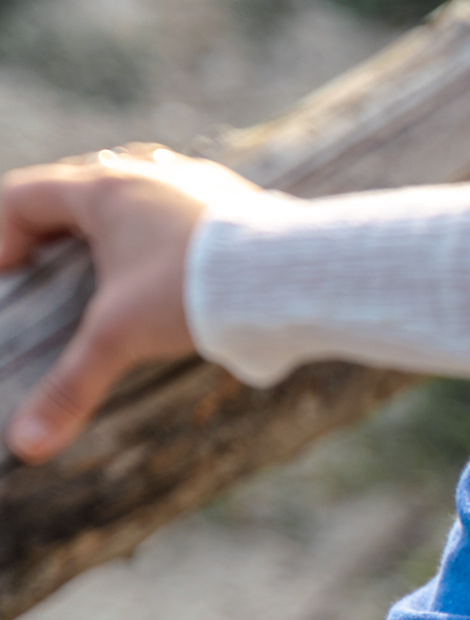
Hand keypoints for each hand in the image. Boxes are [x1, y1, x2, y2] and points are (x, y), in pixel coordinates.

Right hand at [0, 146, 254, 458]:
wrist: (290, 275)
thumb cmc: (194, 292)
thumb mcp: (120, 339)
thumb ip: (71, 388)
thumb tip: (25, 447)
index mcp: (104, 188)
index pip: (24, 195)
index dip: (0, 235)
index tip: (6, 277)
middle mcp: (146, 171)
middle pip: (76, 186)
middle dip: (52, 224)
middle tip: (41, 264)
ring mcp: (193, 181)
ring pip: (133, 187)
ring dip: (110, 219)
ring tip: (103, 260)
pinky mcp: (232, 200)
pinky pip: (180, 203)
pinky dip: (160, 227)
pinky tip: (170, 261)